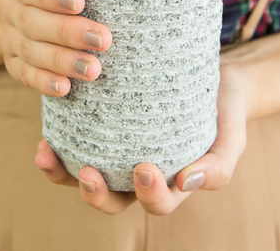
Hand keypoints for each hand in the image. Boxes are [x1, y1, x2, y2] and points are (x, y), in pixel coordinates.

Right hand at [0, 0, 113, 95]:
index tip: (81, 0)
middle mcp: (7, 5)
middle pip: (30, 22)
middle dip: (66, 33)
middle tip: (105, 40)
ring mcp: (9, 36)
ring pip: (29, 52)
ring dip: (61, 62)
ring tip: (95, 71)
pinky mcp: (16, 62)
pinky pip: (23, 75)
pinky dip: (43, 83)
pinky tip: (67, 90)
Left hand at [34, 56, 249, 214]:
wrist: (213, 76)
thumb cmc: (223, 112)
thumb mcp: (232, 139)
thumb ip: (218, 167)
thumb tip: (185, 181)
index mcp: (169, 185)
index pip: (156, 202)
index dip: (149, 195)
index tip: (144, 168)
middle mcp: (137, 177)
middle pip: (111, 200)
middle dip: (95, 195)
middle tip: (88, 175)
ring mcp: (116, 154)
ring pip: (83, 177)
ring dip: (62, 174)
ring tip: (47, 155)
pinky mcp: (99, 129)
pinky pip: (73, 144)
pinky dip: (57, 142)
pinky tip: (47, 131)